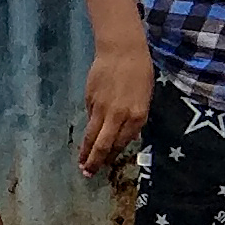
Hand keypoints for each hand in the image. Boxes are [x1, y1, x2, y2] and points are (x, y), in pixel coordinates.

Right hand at [81, 39, 154, 175]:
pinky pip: (90, 118)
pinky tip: (85, 137)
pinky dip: (88, 129)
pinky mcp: (90, 101)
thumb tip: (120, 133)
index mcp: (138, 116)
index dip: (113, 156)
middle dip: (96, 161)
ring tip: (80, 164)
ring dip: (85, 151)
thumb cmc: (140, 72)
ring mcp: (102, 109)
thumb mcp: (144, 97)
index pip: (122, 142)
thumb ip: (132, 117)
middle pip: (104, 144)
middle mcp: (119, 116)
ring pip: (92, 135)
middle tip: (88, 173)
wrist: (122, 51)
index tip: (105, 166)